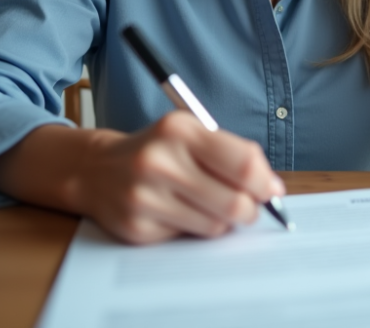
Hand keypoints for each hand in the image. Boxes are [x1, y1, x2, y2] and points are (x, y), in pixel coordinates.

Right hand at [72, 112, 283, 243]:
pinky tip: (178, 213)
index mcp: (179, 131)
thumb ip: (232, 154)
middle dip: (250, 210)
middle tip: (248, 208)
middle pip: (233, 203)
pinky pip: (187, 238)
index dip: (266, 183)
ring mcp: (145, 197)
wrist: (97, 169)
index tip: (272, 191)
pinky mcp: (136, 228)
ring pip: (214, 226)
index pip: (243, 164)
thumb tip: (273, 188)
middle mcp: (159, 162)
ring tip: (208, 206)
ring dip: (222, 221)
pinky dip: (193, 229)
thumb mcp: (191, 134)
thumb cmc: (159, 150)